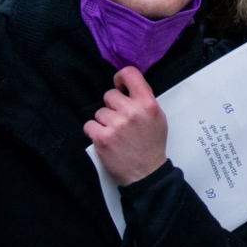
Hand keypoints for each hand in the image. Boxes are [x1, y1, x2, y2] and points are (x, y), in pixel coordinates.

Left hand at [85, 67, 168, 184]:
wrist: (146, 172)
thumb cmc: (151, 145)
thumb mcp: (158, 118)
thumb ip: (144, 101)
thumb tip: (128, 87)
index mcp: (148, 104)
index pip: (130, 74)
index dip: (120, 78)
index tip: (119, 87)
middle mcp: (132, 111)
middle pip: (110, 95)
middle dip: (112, 107)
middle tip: (120, 121)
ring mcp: (116, 124)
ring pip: (99, 112)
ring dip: (104, 122)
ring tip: (115, 134)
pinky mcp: (102, 137)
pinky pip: (89, 125)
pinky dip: (94, 132)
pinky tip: (105, 139)